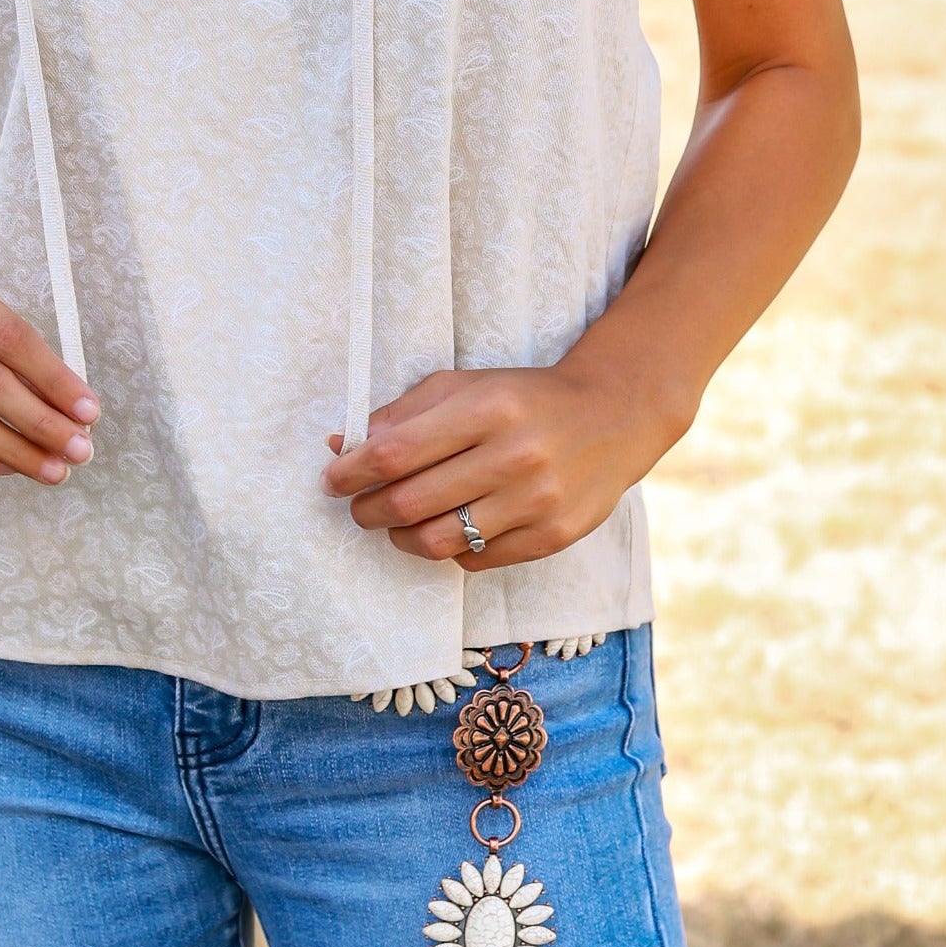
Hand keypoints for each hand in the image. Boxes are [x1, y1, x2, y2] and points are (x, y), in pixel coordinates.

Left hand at [321, 361, 668, 566]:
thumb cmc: (523, 398)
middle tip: (359, 507)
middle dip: (368, 510)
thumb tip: (340, 446)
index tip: (332, 479)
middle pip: (410, 502)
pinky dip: (449, 550)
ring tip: (396, 524)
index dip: (351, 471)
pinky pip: (476, 561)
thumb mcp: (464, 386)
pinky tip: (447, 528)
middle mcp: (515, 455)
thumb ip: (402, 414)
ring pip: (438, 541)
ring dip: (400, 537)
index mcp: (488, 407)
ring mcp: (538, 501)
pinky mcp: (553, 537)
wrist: (613, 417)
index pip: (396, 452)